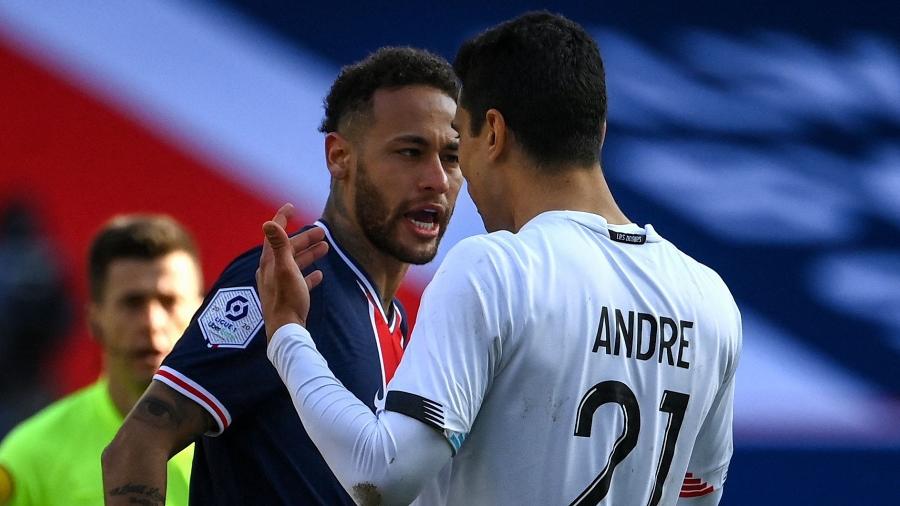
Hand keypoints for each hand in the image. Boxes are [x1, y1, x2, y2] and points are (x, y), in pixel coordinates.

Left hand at [256, 203, 328, 340]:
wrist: (286, 330)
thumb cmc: (287, 298)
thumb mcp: (285, 269)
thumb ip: (279, 245)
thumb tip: (267, 222)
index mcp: (269, 262)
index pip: (274, 234)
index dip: (281, 219)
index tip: (291, 206)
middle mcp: (271, 271)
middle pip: (288, 249)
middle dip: (304, 239)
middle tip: (322, 232)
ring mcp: (278, 284)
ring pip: (295, 263)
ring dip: (309, 254)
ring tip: (325, 248)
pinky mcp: (287, 296)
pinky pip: (299, 280)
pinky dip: (308, 274)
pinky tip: (319, 275)